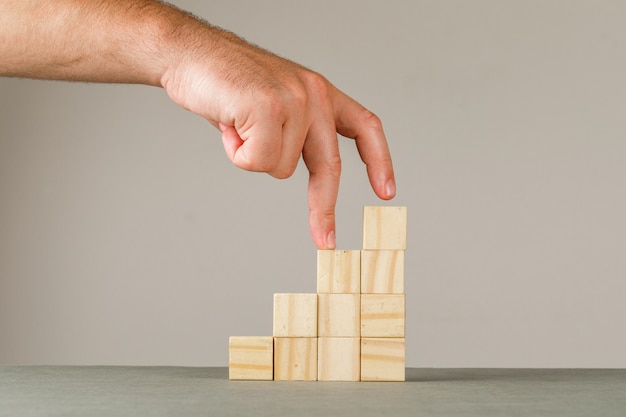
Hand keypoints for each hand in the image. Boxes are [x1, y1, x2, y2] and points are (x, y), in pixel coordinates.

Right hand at [162, 26, 395, 248]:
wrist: (190, 53)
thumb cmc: (226, 83)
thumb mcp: (272, 106)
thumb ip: (292, 134)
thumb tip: (292, 170)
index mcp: (319, 92)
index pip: (364, 126)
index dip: (379, 161)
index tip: (386, 192)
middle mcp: (313, 93)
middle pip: (328, 165)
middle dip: (323, 208)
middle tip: (324, 239)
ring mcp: (293, 99)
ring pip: (281, 168)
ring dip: (252, 157)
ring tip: (236, 126)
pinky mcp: (268, 106)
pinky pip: (259, 161)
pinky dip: (237, 153)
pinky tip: (228, 125)